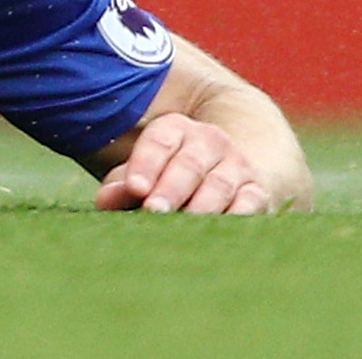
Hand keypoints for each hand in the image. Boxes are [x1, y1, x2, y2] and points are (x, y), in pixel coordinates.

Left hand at [93, 113, 276, 213]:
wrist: (231, 168)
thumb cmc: (173, 176)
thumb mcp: (147, 174)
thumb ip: (124, 185)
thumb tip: (104, 200)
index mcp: (176, 130)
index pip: (160, 140)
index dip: (146, 163)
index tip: (134, 188)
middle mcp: (209, 141)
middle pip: (189, 163)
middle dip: (171, 188)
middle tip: (154, 210)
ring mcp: (236, 164)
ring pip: (219, 184)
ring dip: (202, 205)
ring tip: (184, 226)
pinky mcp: (257, 190)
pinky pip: (250, 202)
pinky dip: (237, 216)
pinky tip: (220, 232)